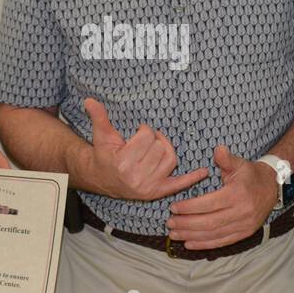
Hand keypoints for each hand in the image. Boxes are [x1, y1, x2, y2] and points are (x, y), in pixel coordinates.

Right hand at [83, 98, 208, 200]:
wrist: (102, 179)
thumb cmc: (105, 155)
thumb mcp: (101, 135)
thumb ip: (98, 117)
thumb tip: (89, 100)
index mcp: (123, 163)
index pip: (147, 137)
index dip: (144, 131)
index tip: (138, 132)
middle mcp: (136, 178)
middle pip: (160, 147)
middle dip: (154, 140)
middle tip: (144, 142)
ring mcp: (148, 187)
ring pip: (171, 159)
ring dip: (165, 150)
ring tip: (155, 147)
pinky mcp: (157, 192)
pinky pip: (178, 184)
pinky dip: (192, 178)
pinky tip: (204, 172)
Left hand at [167, 146, 277, 249]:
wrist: (272, 188)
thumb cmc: (250, 174)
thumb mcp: (239, 163)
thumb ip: (226, 158)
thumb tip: (218, 149)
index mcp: (237, 194)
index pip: (209, 204)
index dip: (190, 207)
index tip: (173, 207)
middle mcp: (241, 212)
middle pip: (209, 222)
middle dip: (186, 224)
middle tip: (169, 222)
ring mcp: (244, 226)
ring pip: (214, 234)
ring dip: (191, 236)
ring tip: (174, 234)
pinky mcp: (244, 234)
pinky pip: (222, 242)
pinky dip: (204, 245)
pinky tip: (189, 243)